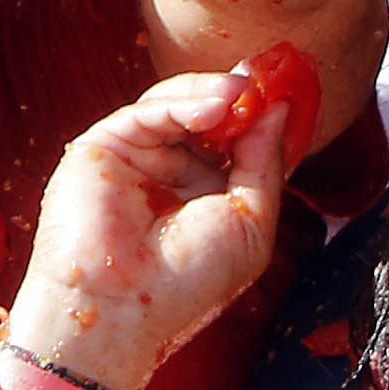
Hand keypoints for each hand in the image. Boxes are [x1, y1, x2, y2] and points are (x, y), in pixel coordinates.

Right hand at [8, 70, 293, 389]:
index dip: (261, 117)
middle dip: (238, 98)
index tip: (286, 91)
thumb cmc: (191, 281)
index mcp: (209, 195)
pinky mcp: (102, 148)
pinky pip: (145, 114)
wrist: (125, 308)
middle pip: (207, 118)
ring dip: (213, 95)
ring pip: (176, 108)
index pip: (238, 143)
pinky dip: (181, 105)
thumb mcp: (251, 220)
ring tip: (242, 93)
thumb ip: (264, 164)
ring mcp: (136, 159)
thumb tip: (279, 109)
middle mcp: (172, 174)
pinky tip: (215, 108)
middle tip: (264, 81)